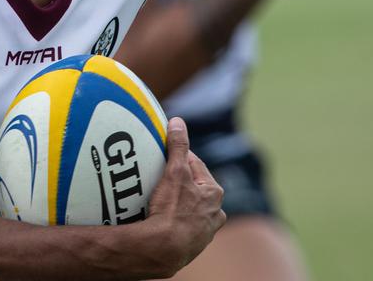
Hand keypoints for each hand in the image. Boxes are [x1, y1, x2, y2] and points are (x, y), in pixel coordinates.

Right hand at [141, 118, 225, 276]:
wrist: (165, 250)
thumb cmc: (173, 210)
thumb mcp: (175, 172)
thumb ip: (177, 146)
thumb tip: (178, 122)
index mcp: (214, 192)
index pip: (195, 165)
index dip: (178, 157)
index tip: (163, 155)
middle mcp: (215, 212)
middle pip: (193, 187)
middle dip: (179, 181)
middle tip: (158, 178)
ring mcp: (205, 231)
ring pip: (190, 208)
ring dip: (178, 203)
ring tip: (157, 200)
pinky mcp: (193, 245)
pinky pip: (182, 226)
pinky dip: (174, 221)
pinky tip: (161, 220)